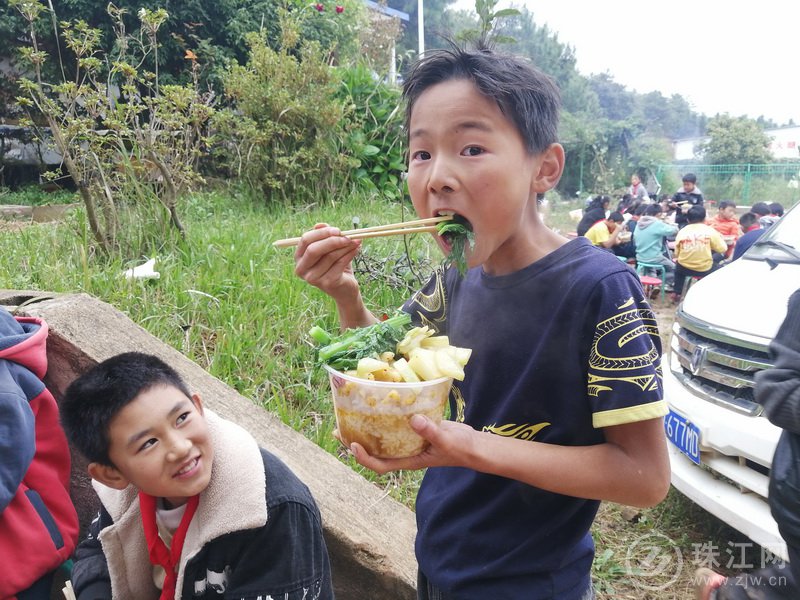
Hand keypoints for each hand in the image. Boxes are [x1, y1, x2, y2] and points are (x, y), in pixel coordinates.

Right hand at [294, 224, 361, 302]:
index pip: (305, 240)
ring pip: (330, 256)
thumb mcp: (330, 248)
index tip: (337, 230)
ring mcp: (314, 278)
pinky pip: (340, 263)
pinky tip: (357, 249)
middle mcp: (302, 269)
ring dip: (345, 246)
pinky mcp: (328, 283)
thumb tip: (320, 225)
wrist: (345, 289)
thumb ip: (325, 236)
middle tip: (347, 236)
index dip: (321, 233)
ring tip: (356, 241)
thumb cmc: (336, 265)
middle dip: (332, 240)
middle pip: (314, 249)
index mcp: (299, 258)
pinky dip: (350, 253)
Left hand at [348, 415, 478, 473]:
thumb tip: (413, 419)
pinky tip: (380, 406)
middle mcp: (405, 452)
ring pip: (383, 438)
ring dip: (367, 430)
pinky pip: (395, 426)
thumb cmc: (461, 448)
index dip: (365, 458)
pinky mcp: (416, 430)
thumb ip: (430, 431)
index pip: (381, 465)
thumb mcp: (446, 440)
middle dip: (356, 443)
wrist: (473, 444)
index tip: (353, 445)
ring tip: (351, 417)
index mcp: (410, 460)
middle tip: (339, 429)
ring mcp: (410, 442)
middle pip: (375, 452)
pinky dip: (385, 419)